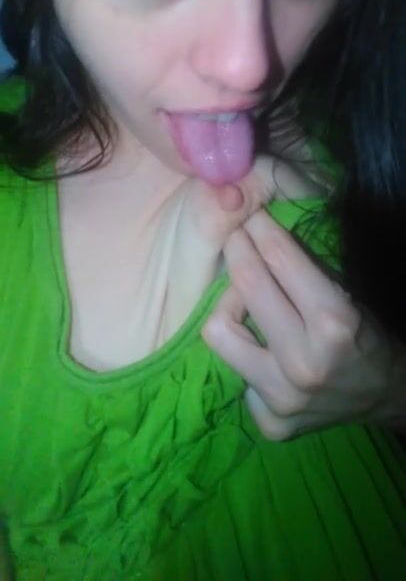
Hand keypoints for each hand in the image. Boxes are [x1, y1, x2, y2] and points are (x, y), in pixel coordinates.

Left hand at [202, 209, 398, 439]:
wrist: (387, 395)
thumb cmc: (367, 335)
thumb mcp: (345, 294)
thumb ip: (302, 269)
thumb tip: (257, 229)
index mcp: (334, 324)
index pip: (279, 259)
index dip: (259, 227)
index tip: (248, 213)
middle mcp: (304, 363)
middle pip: (246, 287)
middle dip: (237, 249)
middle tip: (236, 237)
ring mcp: (282, 397)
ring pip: (219, 332)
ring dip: (228, 307)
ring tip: (242, 300)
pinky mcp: (269, 422)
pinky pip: (235, 373)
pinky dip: (247, 355)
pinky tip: (263, 352)